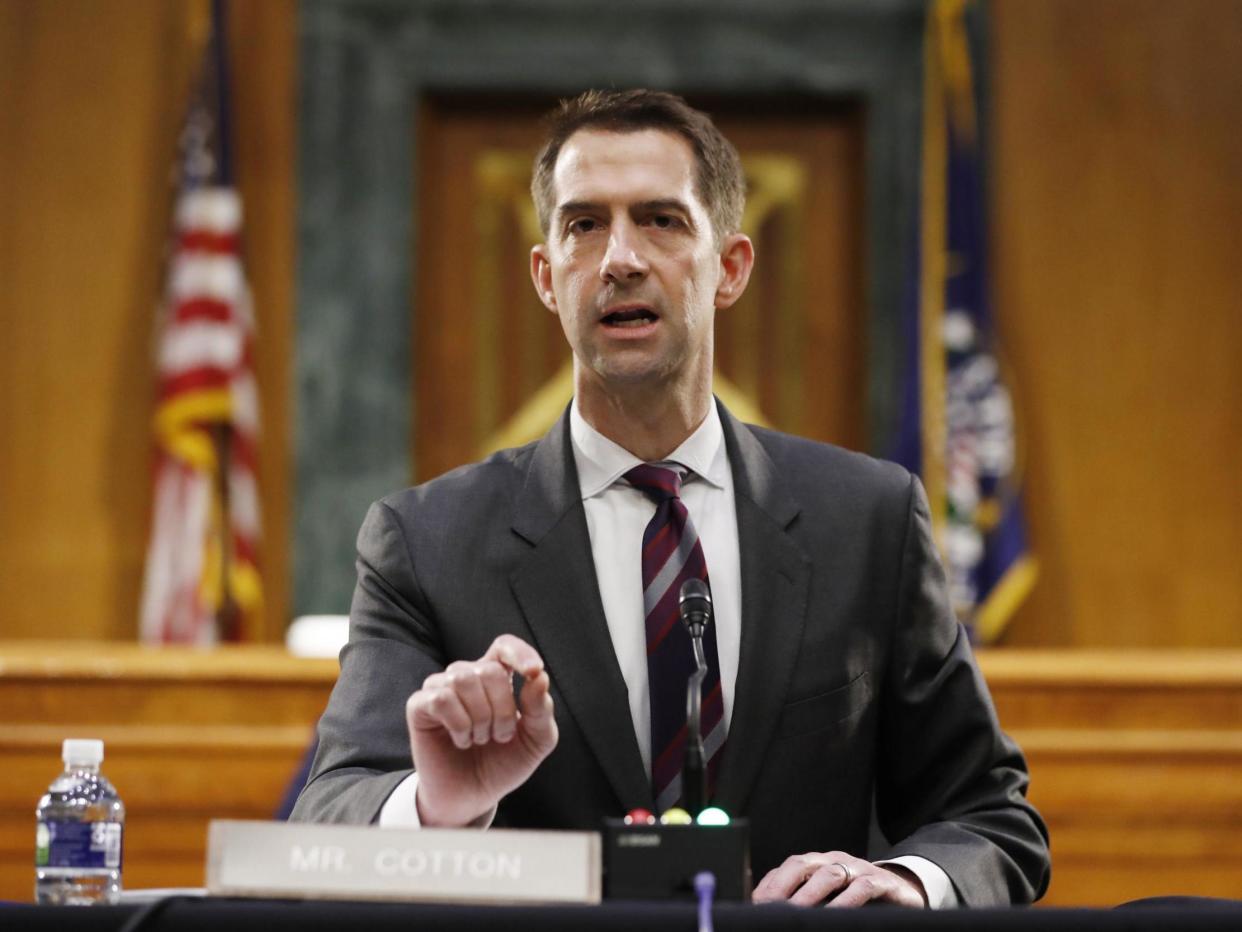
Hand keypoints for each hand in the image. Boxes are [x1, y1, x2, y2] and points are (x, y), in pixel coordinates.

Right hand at [405, 634, 557, 826]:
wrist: (473, 797)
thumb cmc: (503, 763)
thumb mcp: (536, 740)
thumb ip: (541, 709)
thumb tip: (540, 678)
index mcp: (497, 677)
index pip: (505, 646)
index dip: (520, 653)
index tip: (533, 672)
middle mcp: (468, 676)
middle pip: (489, 670)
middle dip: (502, 709)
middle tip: (500, 735)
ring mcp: (441, 688)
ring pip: (463, 679)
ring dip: (480, 718)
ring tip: (480, 739)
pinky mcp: (420, 706)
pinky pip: (441, 698)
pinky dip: (459, 723)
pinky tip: (462, 740)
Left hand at [752, 851, 927, 907]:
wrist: (903, 894)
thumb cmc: (857, 900)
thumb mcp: (826, 900)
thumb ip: (800, 900)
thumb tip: (766, 910)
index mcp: (816, 864)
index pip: (787, 868)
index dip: (770, 885)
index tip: (755, 904)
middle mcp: (834, 861)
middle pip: (803, 864)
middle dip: (783, 886)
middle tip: (771, 908)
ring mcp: (858, 868)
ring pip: (831, 874)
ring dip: (811, 894)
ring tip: (798, 913)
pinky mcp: (881, 881)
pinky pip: (862, 887)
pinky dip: (848, 900)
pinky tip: (837, 914)